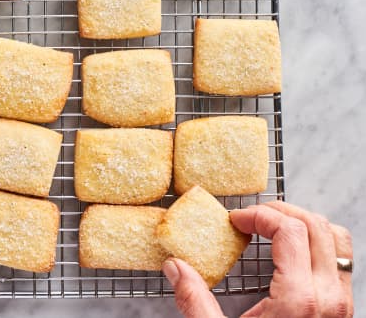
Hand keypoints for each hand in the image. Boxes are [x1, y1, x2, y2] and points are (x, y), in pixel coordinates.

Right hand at [163, 201, 352, 317]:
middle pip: (317, 225)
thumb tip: (175, 267)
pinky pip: (341, 261)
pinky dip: (318, 244)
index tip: (235, 222)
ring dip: (304, 224)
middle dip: (280, 211)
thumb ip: (195, 301)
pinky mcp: (343, 311)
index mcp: (299, 301)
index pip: (290, 230)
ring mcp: (341, 305)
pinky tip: (288, 255)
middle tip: (250, 218)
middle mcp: (329, 298)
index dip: (259, 215)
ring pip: (337, 239)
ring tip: (271, 229)